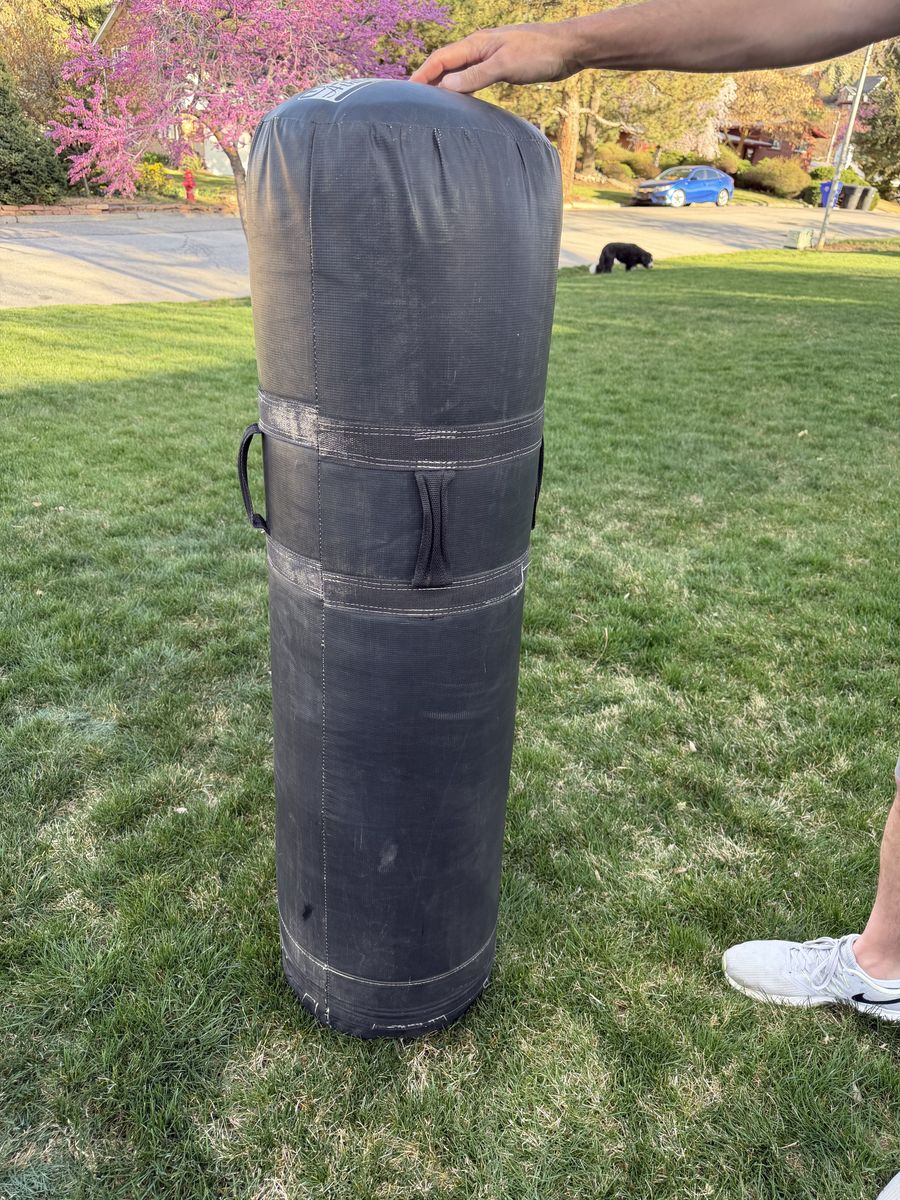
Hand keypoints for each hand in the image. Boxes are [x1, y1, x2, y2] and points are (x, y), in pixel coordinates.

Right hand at [409, 22, 579, 93]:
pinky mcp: (501, 67)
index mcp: (476, 44)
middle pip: (446, 64)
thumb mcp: (504, 65)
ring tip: (430, 103)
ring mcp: (490, 57)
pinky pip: (473, 78)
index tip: (408, 91)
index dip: (422, 74)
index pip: (440, 59)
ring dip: (443, 85)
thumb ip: (475, 76)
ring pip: (459, 72)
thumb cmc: (538, 53)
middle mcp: (479, 49)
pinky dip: (462, 88)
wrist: (567, 49)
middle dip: (428, 80)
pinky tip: (460, 100)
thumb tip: (446, 86)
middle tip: (413, 101)